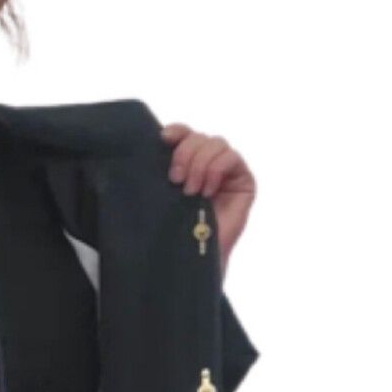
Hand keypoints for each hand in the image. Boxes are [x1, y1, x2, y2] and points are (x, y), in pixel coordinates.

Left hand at [160, 122, 254, 267]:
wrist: (190, 260)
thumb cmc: (169, 232)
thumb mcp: (157, 197)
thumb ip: (157, 172)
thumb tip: (148, 145)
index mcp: (183, 164)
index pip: (182, 134)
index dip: (176, 131)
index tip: (163, 139)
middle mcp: (205, 164)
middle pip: (199, 136)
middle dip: (185, 153)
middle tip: (174, 180)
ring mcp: (226, 172)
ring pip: (216, 143)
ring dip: (200, 164)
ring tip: (190, 191)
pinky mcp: (243, 182)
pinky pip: (233, 158)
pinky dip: (217, 170)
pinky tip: (207, 191)